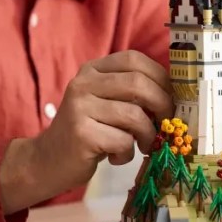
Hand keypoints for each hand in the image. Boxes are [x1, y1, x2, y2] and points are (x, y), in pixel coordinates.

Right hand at [0, 50, 173, 212]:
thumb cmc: (87, 132)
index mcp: (92, 70)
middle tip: (166, 125)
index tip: (172, 98)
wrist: (46, 161)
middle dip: (162, 106)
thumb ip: (131, 95)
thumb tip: (175, 97)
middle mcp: (83, 83)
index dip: (160, 77)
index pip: (134, 60)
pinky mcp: (80, 134)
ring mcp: (79, 107)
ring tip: (143, 146)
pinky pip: (122, 141)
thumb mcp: (106, 104)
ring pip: (134, 116)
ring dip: (147, 135)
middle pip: (138, 84)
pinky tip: (116, 157)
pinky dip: (127, 154)